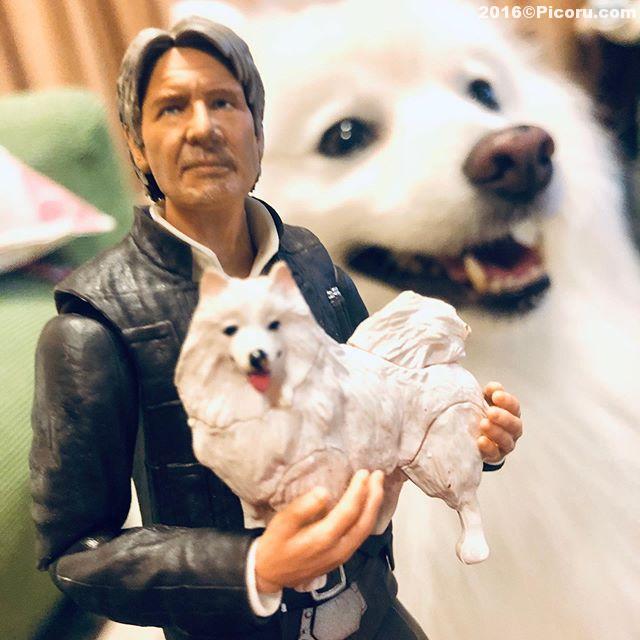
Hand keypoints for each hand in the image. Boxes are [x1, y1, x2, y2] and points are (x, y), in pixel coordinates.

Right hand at [254, 469, 384, 593]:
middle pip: (364, 521)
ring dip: (374, 506)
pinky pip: (362, 535)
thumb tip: (323, 492)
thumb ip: (301, 508)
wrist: (271, 575)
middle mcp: (339, 549)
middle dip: (374, 496)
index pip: (349, 511)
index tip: (363, 472)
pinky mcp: (342, 558)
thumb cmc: (275, 545)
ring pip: (366, 530)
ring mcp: (342, 555)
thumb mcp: (281, 524)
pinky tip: (368, 506)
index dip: (358, 491)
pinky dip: (368, 517)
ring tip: (377, 486)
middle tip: (378, 474)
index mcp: (323, 539)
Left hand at [478, 381, 522, 463]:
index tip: (496, 395)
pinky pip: (494, 454)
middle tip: (490, 412)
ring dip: (496, 432)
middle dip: (503, 417)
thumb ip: (490, 392)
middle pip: (514, 424)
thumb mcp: (485, 400)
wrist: (474, 435)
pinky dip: (489, 447)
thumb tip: (494, 387)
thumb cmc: (481, 412)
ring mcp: (505, 444)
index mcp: (511, 413)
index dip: (507, 401)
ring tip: (484, 424)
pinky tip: (480, 441)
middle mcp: (512, 430)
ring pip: (506, 440)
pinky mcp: (495, 456)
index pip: (514, 406)